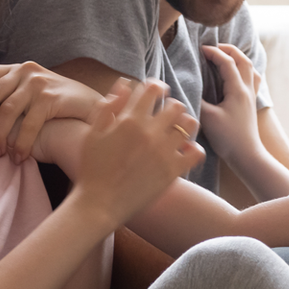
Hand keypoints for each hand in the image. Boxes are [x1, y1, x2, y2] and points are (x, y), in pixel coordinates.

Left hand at [0, 59, 108, 163]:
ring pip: (7, 110)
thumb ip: (7, 95)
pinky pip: (29, 123)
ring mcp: (38, 82)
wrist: (92, 109)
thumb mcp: (29, 94)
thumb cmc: (57, 107)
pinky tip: (18, 157)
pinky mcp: (51, 96)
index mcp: (15, 68)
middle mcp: (25, 70)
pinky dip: (20, 143)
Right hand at [69, 79, 203, 227]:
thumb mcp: (93, 133)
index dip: (156, 87)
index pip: (153, 89)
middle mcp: (150, 132)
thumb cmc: (92, 169)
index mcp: (129, 120)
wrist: (99, 204)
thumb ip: (108, 106)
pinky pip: (196, 152)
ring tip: (176, 131)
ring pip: (189, 125)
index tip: (156, 93)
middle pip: (176, 105)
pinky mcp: (173, 171)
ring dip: (184, 125)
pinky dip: (193, 148)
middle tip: (166, 114)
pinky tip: (183, 151)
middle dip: (171, 106)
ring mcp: (164, 152)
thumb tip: (124, 84)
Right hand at [198, 44, 262, 165]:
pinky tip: (236, 75)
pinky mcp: (251, 104)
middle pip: (243, 60)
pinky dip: (244, 70)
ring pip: (250, 68)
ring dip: (238, 58)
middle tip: (214, 48)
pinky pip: (252, 79)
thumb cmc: (228, 138)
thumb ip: (197, 100)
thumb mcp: (207, 118)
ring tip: (225, 56)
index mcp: (237, 90)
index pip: (227, 62)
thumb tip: (187, 87)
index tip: (201, 49)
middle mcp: (247, 90)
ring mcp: (251, 97)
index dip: (214, 52)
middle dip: (229, 50)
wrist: (247, 155)